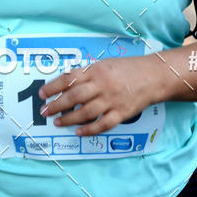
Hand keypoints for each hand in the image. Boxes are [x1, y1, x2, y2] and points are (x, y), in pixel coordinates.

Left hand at [38, 56, 160, 136]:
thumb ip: (87, 74)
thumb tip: (66, 84)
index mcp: (96, 70)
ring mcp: (112, 100)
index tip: (42, 94)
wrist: (153, 76)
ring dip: (68, 118)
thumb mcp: (105, 64)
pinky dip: (89, 130)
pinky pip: (102, 124)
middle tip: (44, 111)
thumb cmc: (128, 69)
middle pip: (74, 97)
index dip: (53, 87)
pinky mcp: (121, 113)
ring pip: (85, 112)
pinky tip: (79, 132)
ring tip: (57, 122)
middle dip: (56, 105)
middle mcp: (102, 84)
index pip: (69, 79)